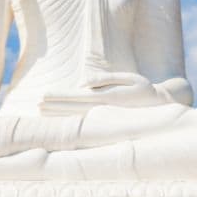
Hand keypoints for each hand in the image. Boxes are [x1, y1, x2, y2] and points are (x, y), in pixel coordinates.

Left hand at [39, 73, 165, 115]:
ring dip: (58, 113)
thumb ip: (105, 79)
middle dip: (54, 106)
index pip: (77, 97)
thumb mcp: (128, 77)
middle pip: (73, 108)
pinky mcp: (106, 118)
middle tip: (36, 103)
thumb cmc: (144, 88)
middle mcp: (104, 109)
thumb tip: (82, 83)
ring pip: (75, 115)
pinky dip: (68, 117)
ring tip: (41, 110)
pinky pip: (83, 119)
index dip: (60, 97)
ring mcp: (104, 116)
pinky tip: (58, 116)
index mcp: (108, 98)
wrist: (160, 105)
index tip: (44, 96)